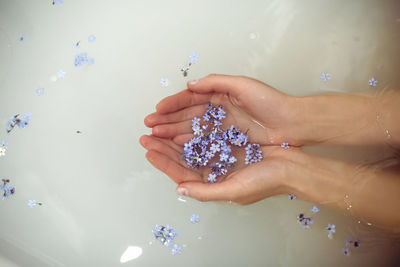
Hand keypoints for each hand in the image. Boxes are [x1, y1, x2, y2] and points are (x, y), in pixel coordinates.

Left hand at [139, 134, 292, 203]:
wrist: (291, 165)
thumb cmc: (265, 181)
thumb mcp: (233, 192)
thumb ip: (205, 192)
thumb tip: (180, 189)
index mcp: (212, 182)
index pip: (181, 172)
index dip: (163, 162)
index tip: (148, 151)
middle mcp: (213, 167)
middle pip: (182, 156)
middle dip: (163, 146)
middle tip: (146, 136)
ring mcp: (221, 152)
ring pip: (191, 142)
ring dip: (174, 134)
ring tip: (158, 126)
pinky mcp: (229, 138)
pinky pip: (206, 131)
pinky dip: (193, 126)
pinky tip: (183, 121)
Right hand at [144, 74, 303, 145]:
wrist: (292, 123)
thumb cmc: (270, 102)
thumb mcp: (243, 85)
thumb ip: (216, 82)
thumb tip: (191, 84)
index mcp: (219, 96)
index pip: (190, 100)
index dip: (172, 105)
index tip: (157, 111)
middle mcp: (218, 112)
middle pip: (187, 116)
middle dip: (167, 122)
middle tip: (149, 128)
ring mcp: (222, 128)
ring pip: (192, 130)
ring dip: (173, 133)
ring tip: (156, 138)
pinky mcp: (228, 142)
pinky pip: (204, 142)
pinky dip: (189, 143)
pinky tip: (177, 145)